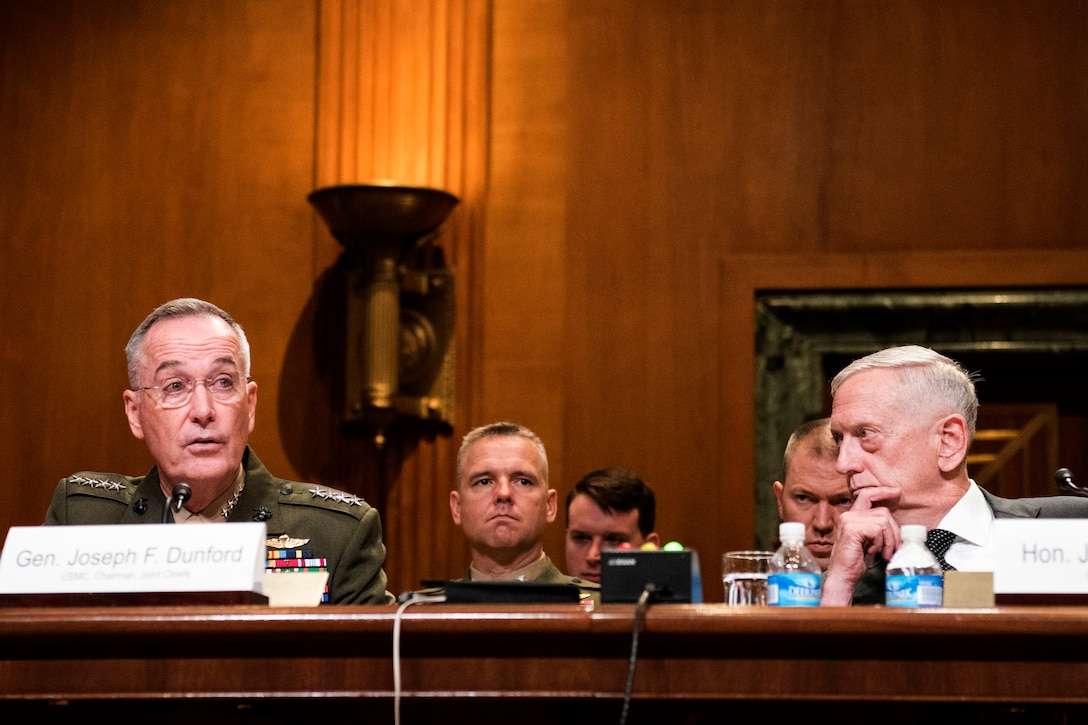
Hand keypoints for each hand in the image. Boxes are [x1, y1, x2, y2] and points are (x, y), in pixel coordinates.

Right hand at [820, 485, 901, 605]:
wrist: (843, 575)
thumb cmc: (856, 561)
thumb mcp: (870, 541)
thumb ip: (877, 528)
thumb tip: (896, 523)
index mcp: (853, 516)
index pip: (868, 495)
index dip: (883, 491)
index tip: (896, 491)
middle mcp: (849, 515)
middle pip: (883, 512)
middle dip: (894, 531)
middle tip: (893, 548)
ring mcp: (849, 520)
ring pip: (883, 521)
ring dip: (889, 539)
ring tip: (884, 552)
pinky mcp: (852, 529)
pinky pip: (877, 530)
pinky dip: (880, 542)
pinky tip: (872, 551)